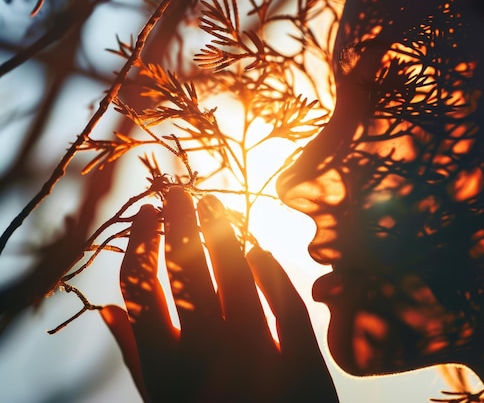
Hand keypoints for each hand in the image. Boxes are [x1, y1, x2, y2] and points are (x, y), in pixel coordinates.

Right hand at [101, 187, 337, 402]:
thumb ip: (135, 360)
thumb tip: (107, 309)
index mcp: (165, 366)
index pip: (142, 285)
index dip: (141, 241)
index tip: (146, 213)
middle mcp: (209, 354)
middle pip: (189, 267)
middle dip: (180, 220)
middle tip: (178, 191)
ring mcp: (259, 356)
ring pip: (239, 275)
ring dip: (224, 233)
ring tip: (214, 206)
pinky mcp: (302, 363)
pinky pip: (289, 305)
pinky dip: (273, 272)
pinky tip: (259, 248)